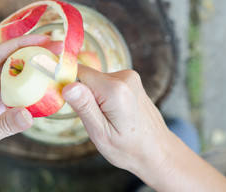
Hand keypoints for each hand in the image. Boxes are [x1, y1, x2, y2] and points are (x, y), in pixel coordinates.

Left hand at [0, 35, 55, 191]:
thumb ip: (1, 127)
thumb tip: (29, 114)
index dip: (19, 45)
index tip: (42, 40)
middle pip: (5, 59)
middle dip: (30, 52)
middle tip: (55, 49)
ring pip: (11, 73)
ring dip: (31, 68)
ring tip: (53, 63)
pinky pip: (13, 90)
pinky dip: (28, 87)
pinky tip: (44, 86)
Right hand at [63, 66, 225, 191]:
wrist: (157, 151)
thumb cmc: (128, 148)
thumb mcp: (100, 133)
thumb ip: (84, 107)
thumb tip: (68, 85)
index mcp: (114, 90)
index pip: (79, 73)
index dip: (70, 87)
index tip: (75, 107)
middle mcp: (125, 77)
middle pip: (88, 77)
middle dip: (85, 96)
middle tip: (96, 119)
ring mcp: (131, 77)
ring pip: (97, 80)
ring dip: (96, 97)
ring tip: (109, 119)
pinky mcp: (132, 80)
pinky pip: (107, 82)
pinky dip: (105, 96)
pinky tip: (115, 113)